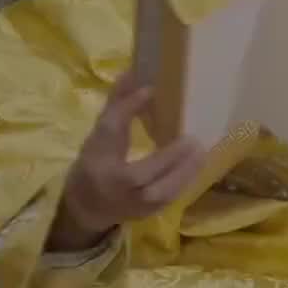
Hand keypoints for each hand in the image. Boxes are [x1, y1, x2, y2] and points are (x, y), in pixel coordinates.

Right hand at [48, 74, 204, 251]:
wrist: (87, 207)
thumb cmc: (95, 164)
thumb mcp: (99, 136)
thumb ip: (118, 106)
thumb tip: (132, 72)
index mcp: (97, 160)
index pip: (111, 132)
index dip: (128, 108)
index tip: (150, 89)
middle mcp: (113, 185)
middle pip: (141, 172)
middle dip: (169, 157)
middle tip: (192, 138)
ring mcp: (132, 204)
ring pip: (160, 192)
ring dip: (184, 171)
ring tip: (201, 150)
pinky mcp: (148, 214)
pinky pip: (169, 198)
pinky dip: (185, 181)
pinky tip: (197, 164)